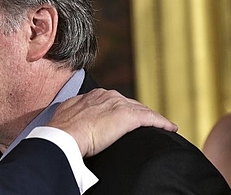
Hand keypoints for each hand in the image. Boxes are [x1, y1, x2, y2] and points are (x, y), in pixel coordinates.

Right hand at [48, 88, 177, 156]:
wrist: (63, 135)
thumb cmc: (62, 130)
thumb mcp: (68, 115)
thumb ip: (77, 114)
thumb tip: (77, 121)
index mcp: (93, 95)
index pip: (115, 101)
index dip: (122, 110)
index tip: (126, 119)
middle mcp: (107, 96)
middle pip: (131, 104)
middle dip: (139, 113)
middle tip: (148, 124)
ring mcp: (118, 105)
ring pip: (142, 110)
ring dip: (153, 118)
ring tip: (161, 126)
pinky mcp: (128, 117)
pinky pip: (151, 119)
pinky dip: (162, 123)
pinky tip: (169, 128)